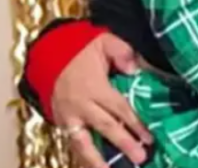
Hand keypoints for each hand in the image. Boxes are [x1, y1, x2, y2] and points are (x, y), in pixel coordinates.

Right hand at [51, 33, 151, 167]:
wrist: (47, 55)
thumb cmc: (80, 50)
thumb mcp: (104, 42)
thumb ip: (122, 53)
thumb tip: (135, 69)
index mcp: (95, 87)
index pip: (120, 109)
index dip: (135, 124)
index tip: (149, 138)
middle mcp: (81, 105)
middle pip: (105, 127)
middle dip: (124, 144)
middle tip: (140, 158)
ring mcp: (68, 116)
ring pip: (82, 142)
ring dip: (96, 159)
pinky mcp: (59, 122)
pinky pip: (71, 142)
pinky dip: (81, 155)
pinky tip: (92, 166)